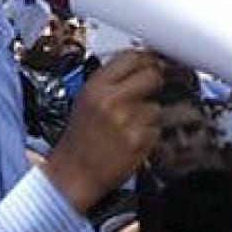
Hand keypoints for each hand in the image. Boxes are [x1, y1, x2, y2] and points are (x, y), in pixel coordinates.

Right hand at [47, 51, 162, 212]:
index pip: (132, 57)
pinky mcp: (140, 140)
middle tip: (148, 92)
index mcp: (96, 87)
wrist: (74, 174)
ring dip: (150, 115)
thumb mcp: (85, 100)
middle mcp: (111, 100)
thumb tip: (140, 64)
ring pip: (157, 106)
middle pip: (152, 76)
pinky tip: (132, 139)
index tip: (151, 64)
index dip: (146, 60)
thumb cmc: (79, 139)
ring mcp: (127, 120)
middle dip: (154, 83)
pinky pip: (157, 128)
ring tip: (130, 125)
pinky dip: (150, 134)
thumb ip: (110, 81)